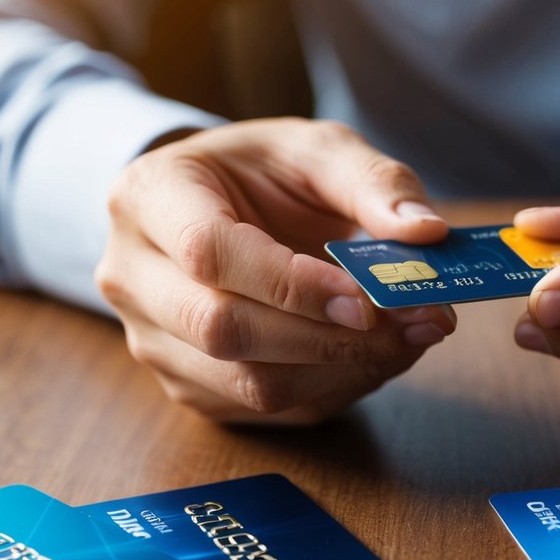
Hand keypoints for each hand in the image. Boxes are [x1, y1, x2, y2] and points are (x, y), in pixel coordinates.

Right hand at [95, 119, 455, 423]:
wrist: (219, 206)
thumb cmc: (264, 172)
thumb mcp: (318, 149)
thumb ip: (374, 182)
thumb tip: (426, 232)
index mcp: (150, 196)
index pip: (209, 253)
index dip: (292, 285)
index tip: (367, 298)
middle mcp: (133, 275)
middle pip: (222, 330)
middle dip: (330, 338)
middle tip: (418, 323)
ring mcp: (152, 340)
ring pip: (247, 384)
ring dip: (344, 370)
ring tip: (412, 337)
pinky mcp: (187, 385)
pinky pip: (265, 409)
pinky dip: (334, 388)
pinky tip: (375, 354)